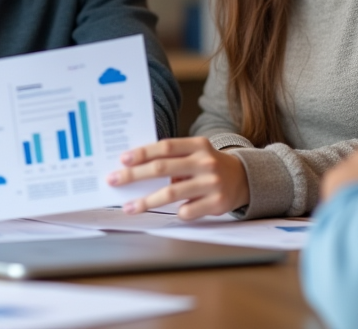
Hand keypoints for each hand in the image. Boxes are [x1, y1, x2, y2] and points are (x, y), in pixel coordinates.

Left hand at [106, 137, 249, 219]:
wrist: (243, 179)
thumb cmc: (207, 165)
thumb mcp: (195, 153)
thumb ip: (171, 157)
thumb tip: (135, 167)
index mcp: (197, 145)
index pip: (165, 147)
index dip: (143, 153)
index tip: (123, 159)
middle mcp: (205, 162)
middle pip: (163, 168)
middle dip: (134, 175)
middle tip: (114, 180)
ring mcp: (212, 183)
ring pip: (171, 193)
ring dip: (145, 201)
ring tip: (129, 207)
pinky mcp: (216, 203)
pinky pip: (186, 210)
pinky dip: (175, 212)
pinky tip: (169, 212)